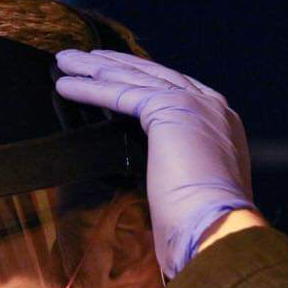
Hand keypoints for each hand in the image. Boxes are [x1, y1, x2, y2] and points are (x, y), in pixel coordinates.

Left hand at [53, 50, 253, 279]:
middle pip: (154, 76)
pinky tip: (66, 87)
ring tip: (66, 63)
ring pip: (135, 79)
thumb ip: (179, 165)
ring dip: (95, 70)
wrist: (217, 228)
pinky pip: (121, 93)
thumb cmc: (202, 224)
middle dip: (116, 65)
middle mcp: (212, 107)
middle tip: (85, 59)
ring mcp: (194, 104)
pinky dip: (90, 90)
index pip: (175, 90)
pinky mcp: (170, 109)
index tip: (117, 73)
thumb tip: (158, 171)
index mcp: (221, 126)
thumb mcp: (194, 186)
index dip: (143, 79)